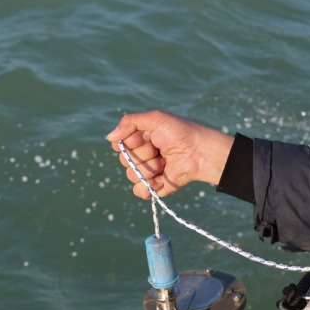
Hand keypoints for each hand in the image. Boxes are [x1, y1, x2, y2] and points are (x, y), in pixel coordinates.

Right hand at [106, 111, 233, 199]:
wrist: (200, 152)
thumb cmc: (181, 132)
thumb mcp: (155, 119)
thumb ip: (130, 122)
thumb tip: (109, 138)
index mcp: (141, 138)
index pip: (120, 144)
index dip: (130, 142)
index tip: (146, 137)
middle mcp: (143, 155)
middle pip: (124, 160)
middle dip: (142, 154)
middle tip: (159, 148)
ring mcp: (149, 171)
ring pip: (131, 175)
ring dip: (149, 168)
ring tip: (165, 162)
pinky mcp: (156, 186)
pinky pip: (140, 191)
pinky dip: (148, 186)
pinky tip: (162, 177)